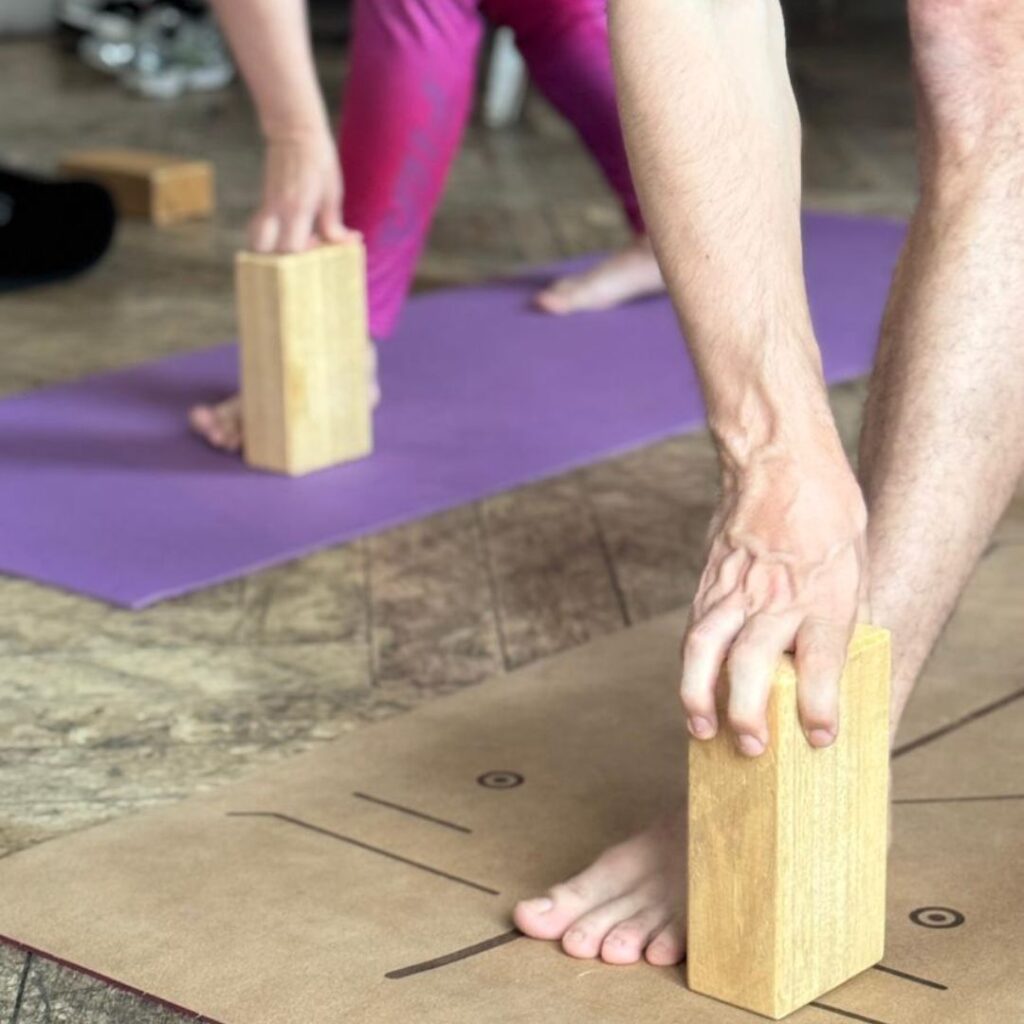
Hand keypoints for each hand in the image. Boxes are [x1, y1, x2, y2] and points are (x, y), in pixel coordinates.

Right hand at [249, 129, 347, 252]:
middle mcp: (277, 209)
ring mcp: (267, 205)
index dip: (303, 256)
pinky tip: (289, 231)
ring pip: (255, 239)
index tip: (316, 246)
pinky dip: (270, 238)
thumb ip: (334, 224)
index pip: (291, 247)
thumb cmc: (318, 160)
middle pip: (263, 249)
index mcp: (296, 207)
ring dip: (269, 250)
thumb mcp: (333, 193)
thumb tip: (346, 243)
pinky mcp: (264, 201)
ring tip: (290, 244)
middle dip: (280, 259)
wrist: (294, 130)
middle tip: (300, 252)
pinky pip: (259, 228)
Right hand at [680, 438, 867, 755]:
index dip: (819, 705)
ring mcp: (734, 587)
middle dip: (748, 711)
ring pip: (704, 648)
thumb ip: (850, 615)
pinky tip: (694, 686)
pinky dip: (691, 664)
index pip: (821, 661)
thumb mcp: (859, 562)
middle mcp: (775, 595)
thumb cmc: (827, 508)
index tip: (817, 737)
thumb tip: (845, 660)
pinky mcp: (708, 580)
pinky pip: (694, 627)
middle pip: (752, 663)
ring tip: (700, 727)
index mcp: (823, 593)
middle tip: (750, 746)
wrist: (779, 460)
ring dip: (698, 693)